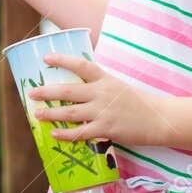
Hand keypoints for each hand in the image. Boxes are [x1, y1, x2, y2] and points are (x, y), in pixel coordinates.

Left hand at [28, 53, 167, 146]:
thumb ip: (98, 84)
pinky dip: (66, 134)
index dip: (62, 60)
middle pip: (68, 91)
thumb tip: (76, 87)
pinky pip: (82, 133)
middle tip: (31, 92)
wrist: (160, 119)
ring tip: (36, 114)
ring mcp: (104, 112)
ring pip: (71, 113)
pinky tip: (55, 134)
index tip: (45, 58)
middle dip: (47, 91)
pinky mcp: (107, 129)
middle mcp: (102, 93)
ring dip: (51, 114)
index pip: (81, 65)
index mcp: (105, 79)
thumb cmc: (137, 101)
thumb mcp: (118, 85)